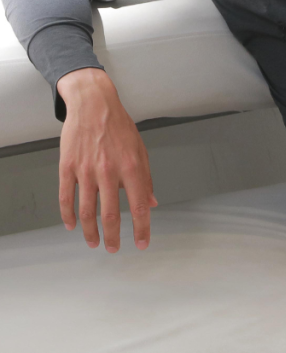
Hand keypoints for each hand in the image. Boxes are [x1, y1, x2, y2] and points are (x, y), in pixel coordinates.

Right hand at [57, 68, 158, 252]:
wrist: (93, 103)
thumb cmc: (118, 125)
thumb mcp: (140, 149)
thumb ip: (146, 178)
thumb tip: (152, 202)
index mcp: (131, 167)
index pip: (139, 206)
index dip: (142, 228)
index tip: (142, 243)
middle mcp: (109, 171)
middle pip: (111, 214)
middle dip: (114, 237)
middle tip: (114, 249)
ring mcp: (86, 170)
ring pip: (87, 211)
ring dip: (90, 232)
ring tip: (94, 242)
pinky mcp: (68, 167)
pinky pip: (66, 197)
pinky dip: (68, 215)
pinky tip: (72, 225)